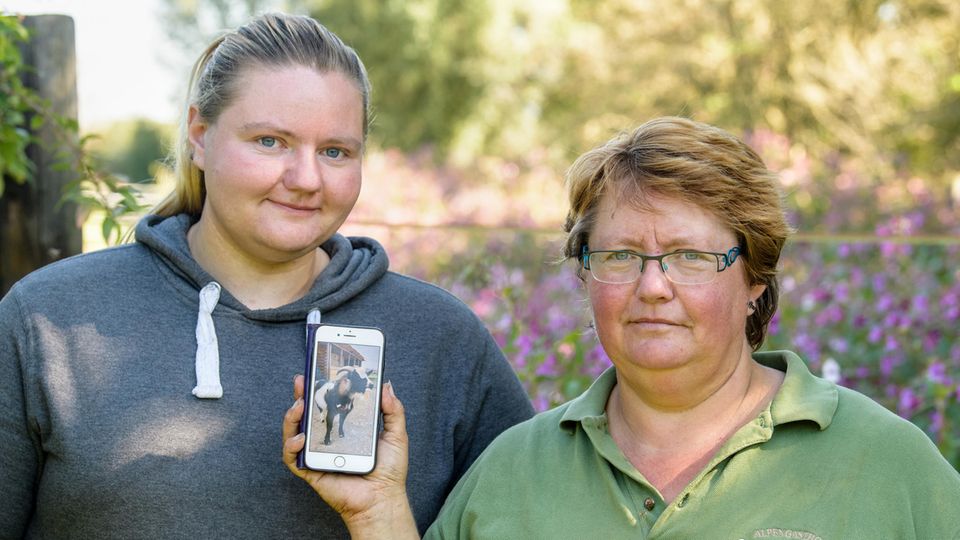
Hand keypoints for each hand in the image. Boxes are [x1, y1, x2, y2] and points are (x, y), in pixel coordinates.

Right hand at [282, 375, 418, 539]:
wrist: (383, 498)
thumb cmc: (389, 471)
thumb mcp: (395, 434)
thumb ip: (392, 410)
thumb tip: (387, 385)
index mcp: (344, 428)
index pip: (328, 403)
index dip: (320, 388)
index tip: (318, 371)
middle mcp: (327, 439)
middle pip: (307, 414)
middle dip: (300, 395)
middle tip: (301, 380)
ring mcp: (317, 454)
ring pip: (293, 432)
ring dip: (291, 417)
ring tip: (298, 406)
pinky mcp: (311, 471)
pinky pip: (292, 459)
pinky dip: (291, 447)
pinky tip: (300, 438)